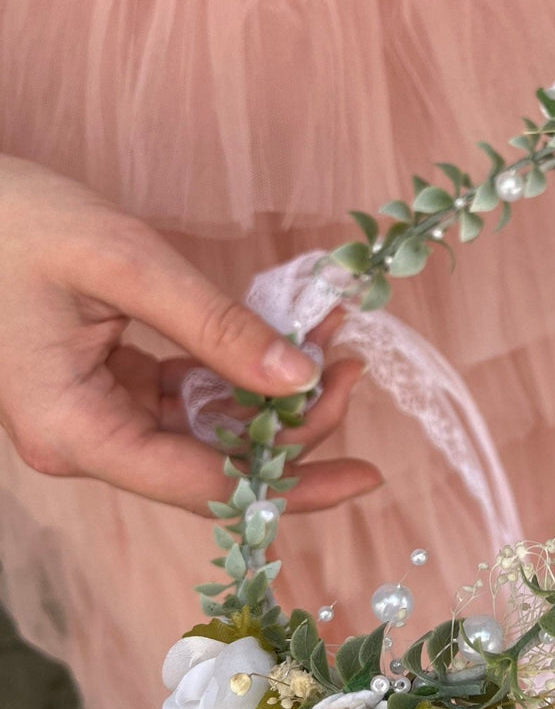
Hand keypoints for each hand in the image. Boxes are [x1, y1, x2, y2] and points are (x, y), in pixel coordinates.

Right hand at [0, 156, 381, 512]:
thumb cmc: (16, 221)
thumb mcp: (126, 263)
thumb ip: (216, 327)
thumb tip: (299, 379)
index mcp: (76, 432)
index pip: (204, 487)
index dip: (292, 486)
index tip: (366, 474)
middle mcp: (84, 442)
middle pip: (212, 466)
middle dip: (292, 428)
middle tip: (352, 368)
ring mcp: (93, 419)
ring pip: (205, 433)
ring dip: (270, 397)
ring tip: (332, 344)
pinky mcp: (103, 390)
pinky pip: (185, 399)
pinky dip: (236, 372)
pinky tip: (285, 341)